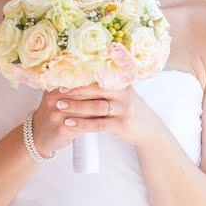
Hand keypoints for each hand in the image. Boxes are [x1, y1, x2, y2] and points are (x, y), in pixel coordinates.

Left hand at [38, 81, 168, 150]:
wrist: (148, 129)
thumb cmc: (129, 110)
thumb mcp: (123, 94)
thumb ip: (107, 85)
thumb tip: (81, 76)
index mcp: (122, 83)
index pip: (99, 76)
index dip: (80, 76)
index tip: (63, 75)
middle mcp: (125, 94)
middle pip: (96, 89)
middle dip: (75, 89)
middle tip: (57, 89)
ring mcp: (124, 109)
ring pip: (95, 107)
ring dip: (75, 106)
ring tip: (59, 105)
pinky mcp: (122, 125)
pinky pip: (98, 124)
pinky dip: (82, 124)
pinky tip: (69, 123)